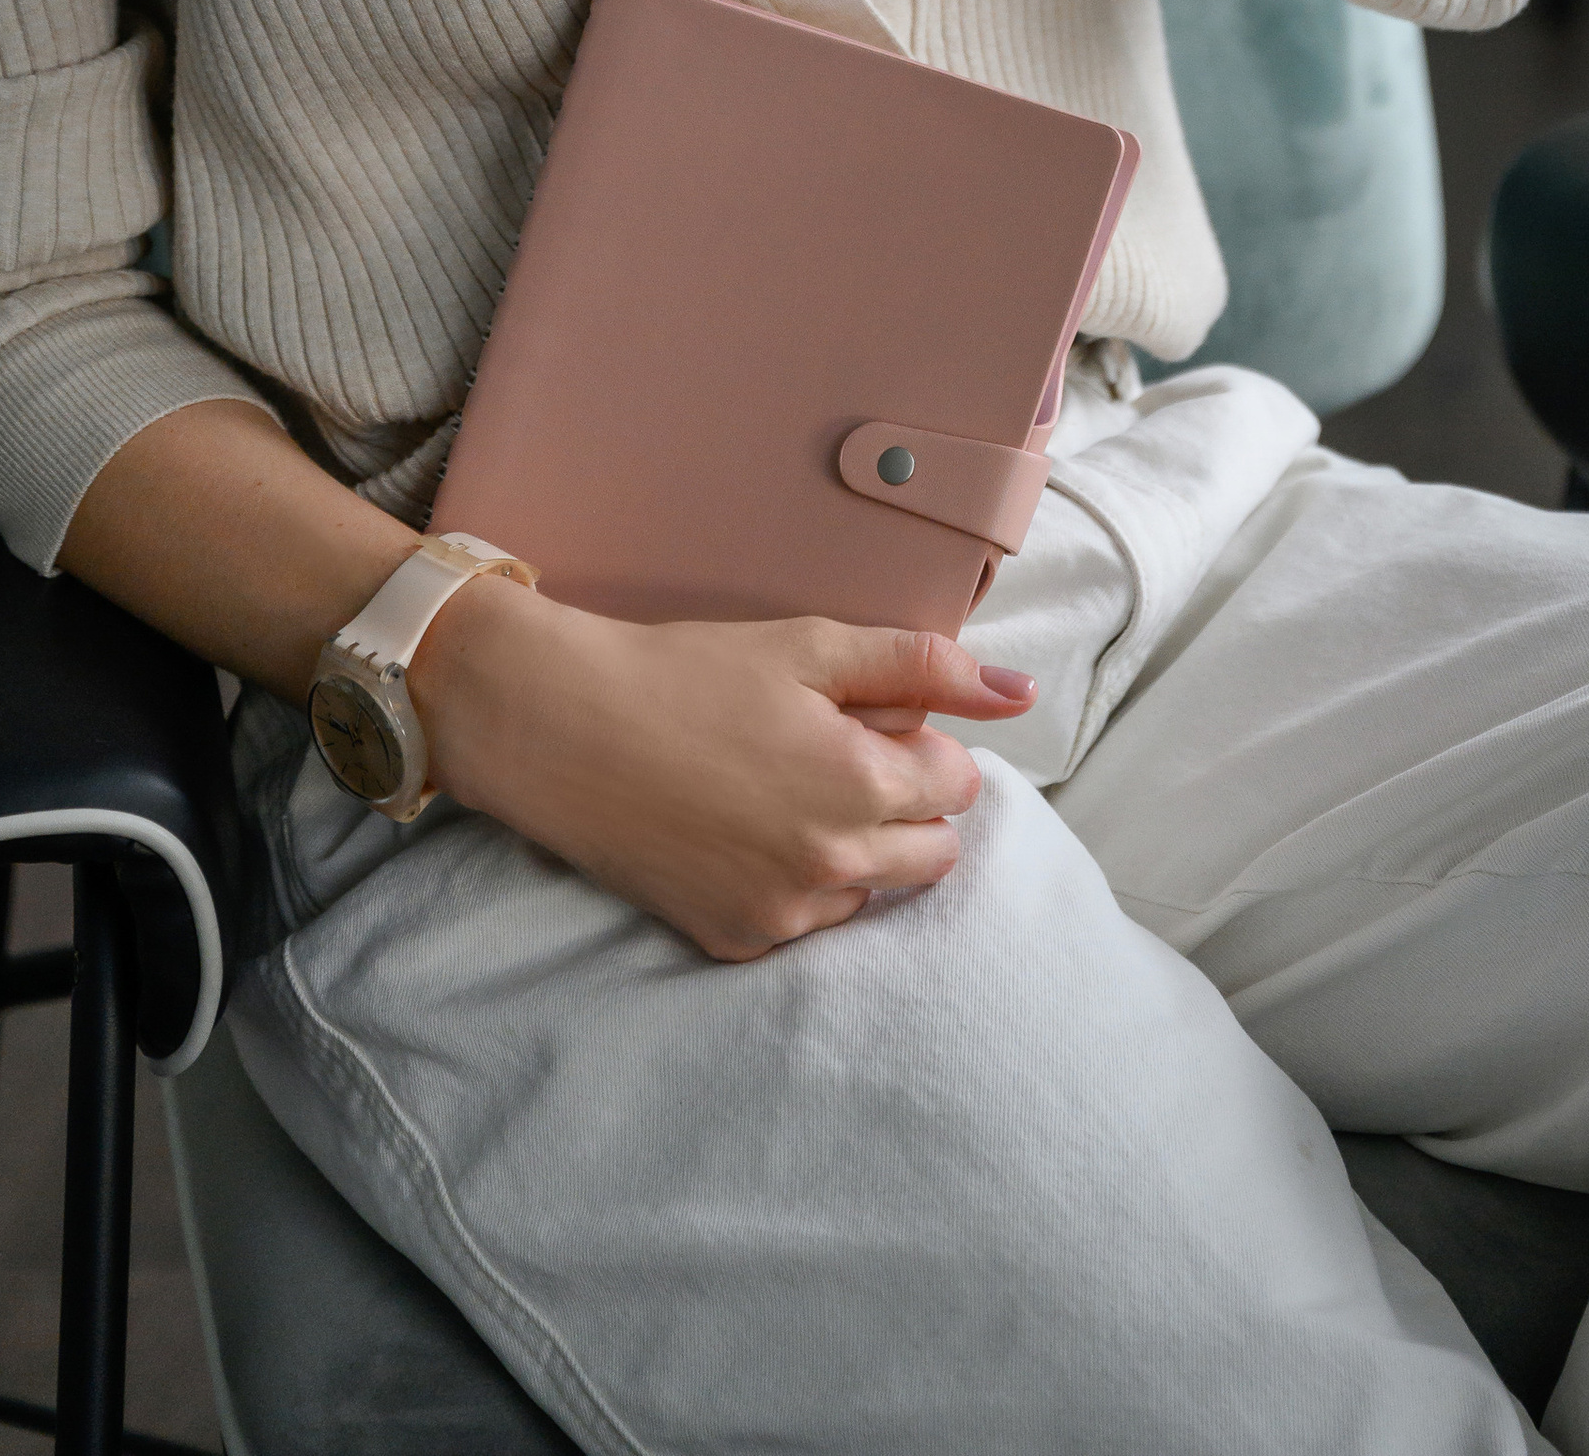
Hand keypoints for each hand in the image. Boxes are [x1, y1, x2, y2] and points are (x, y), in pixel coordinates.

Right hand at [411, 576, 1034, 959]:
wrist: (563, 728)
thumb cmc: (689, 672)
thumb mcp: (813, 646)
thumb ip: (925, 666)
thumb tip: (1024, 692)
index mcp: (863, 785)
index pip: (958, 784)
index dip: (920, 743)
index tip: (866, 719)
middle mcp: (834, 867)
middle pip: (932, 853)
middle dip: (903, 804)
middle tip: (832, 754)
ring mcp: (783, 915)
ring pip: (870, 892)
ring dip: (853, 849)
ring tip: (778, 789)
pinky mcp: (735, 942)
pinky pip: (805, 922)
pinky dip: (794, 883)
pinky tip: (742, 830)